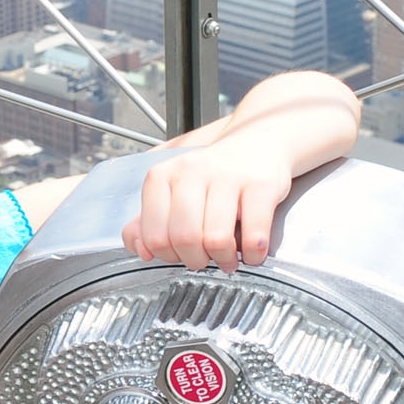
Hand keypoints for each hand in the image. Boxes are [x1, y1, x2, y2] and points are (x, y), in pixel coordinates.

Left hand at [123, 137, 297, 270]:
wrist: (258, 142)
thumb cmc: (214, 175)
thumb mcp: (173, 191)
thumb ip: (148, 221)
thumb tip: (141, 250)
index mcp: (163, 176)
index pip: (154, 236)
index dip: (168, 256)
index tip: (181, 255)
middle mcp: (192, 171)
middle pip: (184, 239)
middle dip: (197, 261)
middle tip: (206, 258)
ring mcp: (227, 176)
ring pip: (216, 240)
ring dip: (225, 259)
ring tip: (229, 256)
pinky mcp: (261, 185)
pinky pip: (254, 236)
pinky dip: (253, 254)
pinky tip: (252, 249)